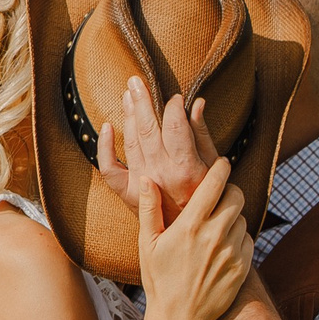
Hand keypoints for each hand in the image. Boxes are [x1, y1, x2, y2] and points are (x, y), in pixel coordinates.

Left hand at [103, 78, 218, 221]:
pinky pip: (109, 168)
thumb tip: (197, 103)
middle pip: (148, 129)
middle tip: (136, 81)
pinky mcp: (128, 193)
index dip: (174, 107)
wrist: (190, 237)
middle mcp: (161, 173)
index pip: (176, 126)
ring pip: (131, 141)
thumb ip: (203, 135)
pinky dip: (104, 147)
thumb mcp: (214, 169)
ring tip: (128, 95)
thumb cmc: (207, 200)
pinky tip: (107, 127)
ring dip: (128, 115)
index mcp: (187, 168)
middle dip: (142, 101)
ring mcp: (142, 183)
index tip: (175, 97)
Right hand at [135, 158, 250, 319]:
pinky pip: (249, 239)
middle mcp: (215, 235)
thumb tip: (146, 179)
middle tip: (218, 198)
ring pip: (242, 218)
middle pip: (236, 195)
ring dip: (232, 217)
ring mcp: (232, 252)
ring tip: (215, 229)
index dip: (220, 167)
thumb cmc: (160, 280)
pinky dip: (239, 238)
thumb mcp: (147, 244)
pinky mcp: (244, 267)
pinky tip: (223, 247)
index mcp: (190, 225)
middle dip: (228, 191)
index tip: (221, 162)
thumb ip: (149, 209)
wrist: (181, 318)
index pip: (215, 183)